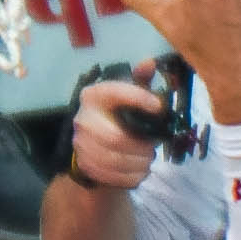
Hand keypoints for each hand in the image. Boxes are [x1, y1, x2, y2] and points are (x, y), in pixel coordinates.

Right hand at [64, 70, 169, 195]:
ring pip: (116, 161)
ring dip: (139, 163)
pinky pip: (113, 177)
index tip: (159, 107)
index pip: (115, 93)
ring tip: (147, 160)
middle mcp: (83, 119)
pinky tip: (139, 171)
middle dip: (141, 147)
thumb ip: (139, 80)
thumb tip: (150, 62)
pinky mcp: (85, 167)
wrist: (92, 150)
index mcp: (93, 96)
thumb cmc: (116, 117)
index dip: (139, 98)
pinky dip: (132, 177)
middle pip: (116, 138)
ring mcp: (81, 145)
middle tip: (153, 149)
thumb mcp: (127, 96)